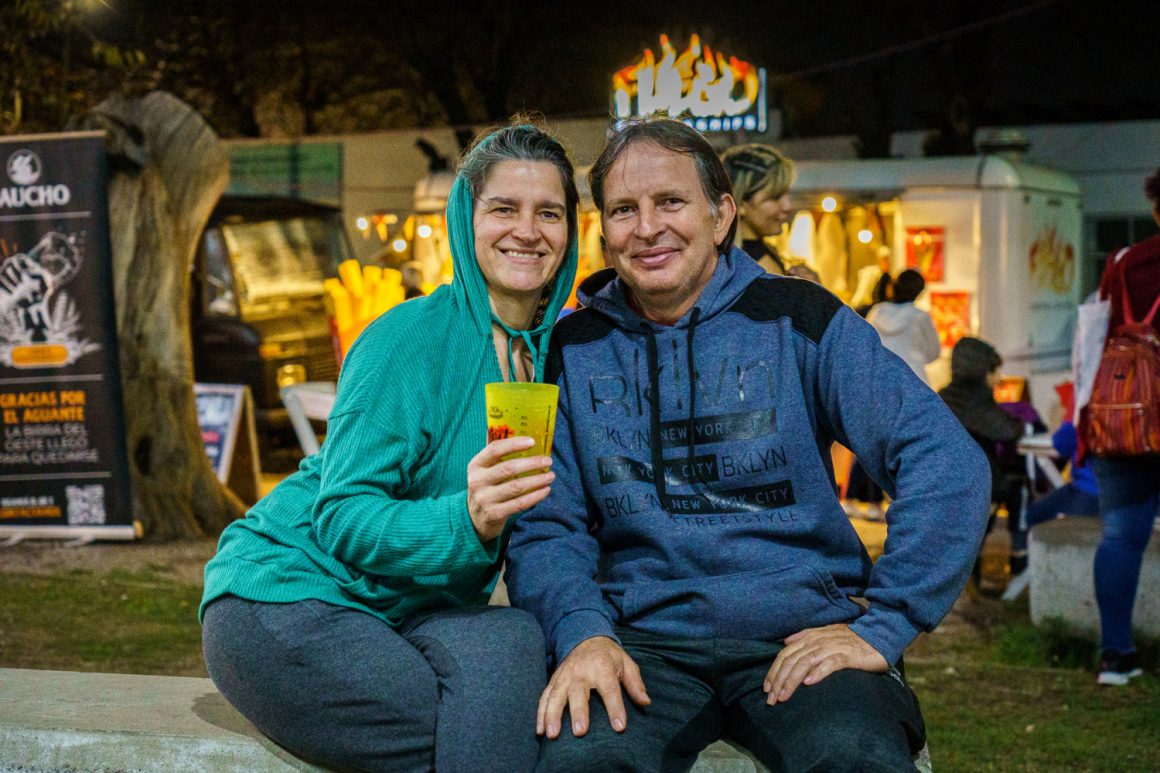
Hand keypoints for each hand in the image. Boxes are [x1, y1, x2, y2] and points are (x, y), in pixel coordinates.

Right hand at [466, 436, 552, 542]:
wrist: (473, 518)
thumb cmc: (486, 487)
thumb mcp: (484, 471)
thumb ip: (498, 456)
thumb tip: (523, 435)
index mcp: (475, 465)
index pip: (494, 449)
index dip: (514, 444)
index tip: (532, 441)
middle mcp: (477, 481)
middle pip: (508, 468)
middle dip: (532, 463)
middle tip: (548, 460)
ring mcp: (484, 499)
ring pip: (516, 487)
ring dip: (537, 480)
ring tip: (550, 476)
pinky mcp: (494, 515)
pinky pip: (519, 504)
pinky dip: (535, 496)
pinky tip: (545, 490)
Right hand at [538, 636, 649, 738]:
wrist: (586, 636)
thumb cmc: (609, 656)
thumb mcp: (626, 663)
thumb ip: (635, 683)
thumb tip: (645, 702)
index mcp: (602, 666)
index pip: (610, 688)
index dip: (615, 708)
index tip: (619, 727)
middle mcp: (581, 670)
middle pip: (579, 692)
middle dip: (578, 712)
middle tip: (579, 731)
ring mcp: (565, 675)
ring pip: (556, 695)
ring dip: (552, 714)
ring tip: (551, 734)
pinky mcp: (554, 679)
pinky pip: (545, 696)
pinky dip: (540, 713)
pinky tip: (539, 730)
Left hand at [763, 624, 886, 703]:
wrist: (879, 635)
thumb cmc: (851, 639)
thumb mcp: (826, 633)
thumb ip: (806, 636)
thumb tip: (786, 641)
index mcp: (811, 637)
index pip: (786, 654)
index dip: (774, 670)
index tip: (767, 688)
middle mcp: (819, 641)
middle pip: (792, 659)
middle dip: (779, 679)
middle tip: (771, 699)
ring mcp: (833, 647)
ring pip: (806, 662)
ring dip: (792, 680)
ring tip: (784, 696)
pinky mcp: (848, 656)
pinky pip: (830, 664)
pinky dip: (818, 672)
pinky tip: (809, 683)